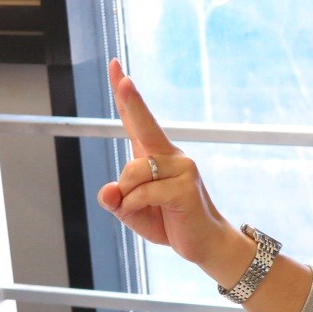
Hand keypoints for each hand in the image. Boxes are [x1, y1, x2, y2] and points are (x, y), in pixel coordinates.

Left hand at [97, 59, 242, 268]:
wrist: (205, 245)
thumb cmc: (170, 223)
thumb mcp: (132, 213)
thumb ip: (116, 201)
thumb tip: (108, 192)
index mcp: (155, 155)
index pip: (136, 119)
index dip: (125, 93)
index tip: (115, 66)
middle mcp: (171, 155)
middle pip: (143, 124)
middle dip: (130, 100)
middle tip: (120, 74)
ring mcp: (182, 168)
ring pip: (132, 172)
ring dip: (127, 196)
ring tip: (145, 210)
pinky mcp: (185, 186)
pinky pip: (142, 193)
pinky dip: (135, 208)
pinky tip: (153, 215)